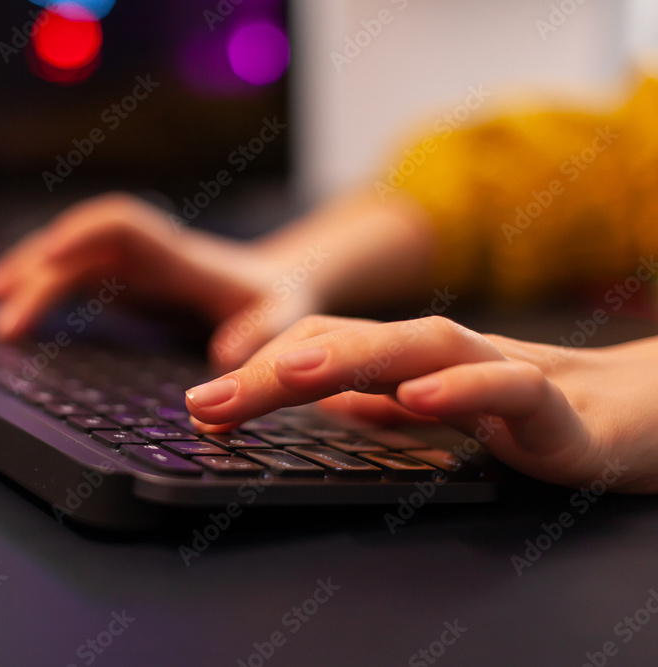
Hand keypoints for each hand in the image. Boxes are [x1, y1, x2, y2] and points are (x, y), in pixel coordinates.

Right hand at [0, 192, 324, 368]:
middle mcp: (145, 253)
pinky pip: (71, 278)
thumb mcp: (281, 318)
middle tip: (6, 324)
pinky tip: (13, 310)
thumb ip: (258, 334)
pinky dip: (40, 291)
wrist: (273, 287)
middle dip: (39, 278)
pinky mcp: (120, 282)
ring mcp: (128, 265)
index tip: (51, 254)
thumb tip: (225, 356)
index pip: (125, 225)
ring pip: (66, 260)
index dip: (86, 232)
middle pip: (80, 249)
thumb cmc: (276, 301)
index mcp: (180, 255)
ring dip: (27, 277)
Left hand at [185, 315, 657, 492]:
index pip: (324, 348)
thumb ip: (380, 405)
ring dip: (352, 357)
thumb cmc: (527, 411)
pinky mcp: (557, 409)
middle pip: (353, 343)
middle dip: (274, 368)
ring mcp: (499, 372)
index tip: (201, 406)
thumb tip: (322, 401)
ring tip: (291, 374)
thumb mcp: (434, 412)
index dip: (259, 371)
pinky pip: (509, 389)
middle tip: (208, 400)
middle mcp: (444, 357)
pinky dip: (461, 391)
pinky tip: (415, 399)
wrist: (640, 415)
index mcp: (408, 363)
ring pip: (422, 347)